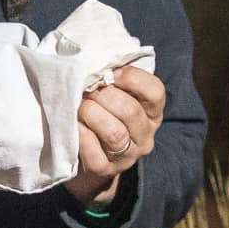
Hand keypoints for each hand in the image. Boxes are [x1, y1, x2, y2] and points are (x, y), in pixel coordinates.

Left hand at [67, 65, 164, 205]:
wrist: (87, 157)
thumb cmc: (101, 112)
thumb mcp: (114, 94)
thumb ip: (113, 77)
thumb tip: (96, 58)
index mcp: (152, 112)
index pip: (155, 92)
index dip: (132, 78)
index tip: (110, 73)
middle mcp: (145, 135)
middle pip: (130, 111)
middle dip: (103, 95)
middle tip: (86, 88)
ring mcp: (127, 155)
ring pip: (114, 133)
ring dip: (92, 114)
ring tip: (79, 106)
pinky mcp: (105, 169)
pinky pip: (94, 152)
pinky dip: (81, 135)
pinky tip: (74, 125)